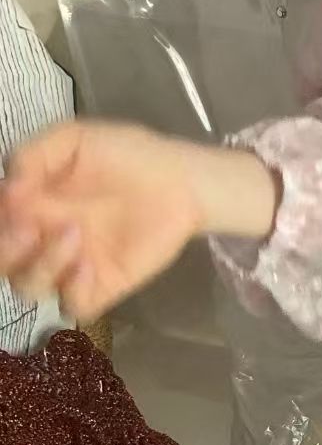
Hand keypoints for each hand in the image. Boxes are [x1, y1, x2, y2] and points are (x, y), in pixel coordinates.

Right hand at [0, 121, 276, 321]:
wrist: (180, 178)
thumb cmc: (126, 154)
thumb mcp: (74, 139)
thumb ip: (33, 155)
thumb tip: (7, 188)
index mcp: (28, 204)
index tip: (12, 204)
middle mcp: (42, 239)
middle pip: (1, 263)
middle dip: (4, 249)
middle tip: (28, 228)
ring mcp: (70, 265)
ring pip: (28, 287)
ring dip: (40, 264)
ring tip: (74, 234)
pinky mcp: (103, 285)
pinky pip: (74, 306)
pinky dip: (72, 291)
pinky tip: (86, 265)